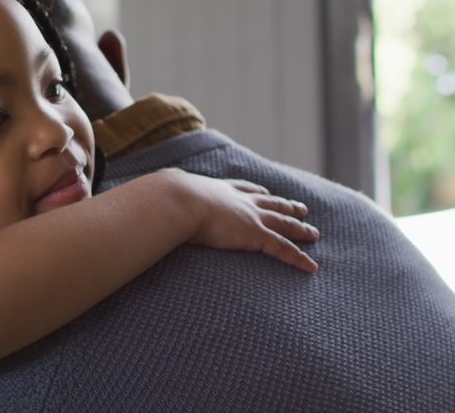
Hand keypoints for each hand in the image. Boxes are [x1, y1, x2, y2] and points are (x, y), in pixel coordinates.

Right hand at [165, 170, 319, 271]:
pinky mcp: (256, 235)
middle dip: (287, 205)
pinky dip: (299, 257)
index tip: (266, 192)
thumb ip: (160, 202)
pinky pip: (284, 249)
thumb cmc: (167, 199)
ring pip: (284, 223)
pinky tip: (311, 266)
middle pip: (271, 203)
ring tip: (314, 232)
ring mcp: (251, 217)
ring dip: (300, 228)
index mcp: (219, 190)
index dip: (258, 191)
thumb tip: (140, 206)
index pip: (244, 189)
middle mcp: (239, 201)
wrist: (177, 200)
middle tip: (301, 207)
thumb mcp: (166, 197)